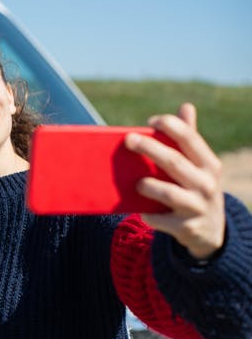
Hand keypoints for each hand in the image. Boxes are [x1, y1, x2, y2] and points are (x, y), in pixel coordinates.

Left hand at [124, 103, 224, 259]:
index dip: (171, 126)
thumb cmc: (196, 188)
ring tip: (136, 183)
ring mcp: (197, 207)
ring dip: (147, 185)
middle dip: (149, 148)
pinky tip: (139, 209)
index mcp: (209, 164)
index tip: (151, 121)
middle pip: (174, 161)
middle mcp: (206, 184)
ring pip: (168, 192)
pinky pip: (160, 219)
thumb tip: (186, 106)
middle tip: (129, 139)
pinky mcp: (185, 227)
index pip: (190, 139)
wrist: (210, 232)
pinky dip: (148, 214)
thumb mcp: (200, 166)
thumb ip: (189, 138)